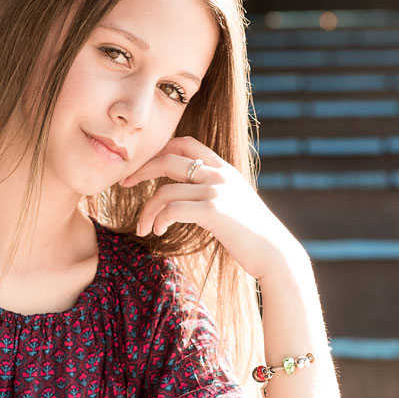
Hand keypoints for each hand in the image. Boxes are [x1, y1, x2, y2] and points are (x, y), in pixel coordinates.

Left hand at [121, 135, 302, 284]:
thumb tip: (191, 196)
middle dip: (141, 170)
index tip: (143, 166)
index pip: (186, 143)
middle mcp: (219, 174)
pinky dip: (159, 220)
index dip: (160, 149)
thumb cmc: (253, 235)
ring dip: (147, 210)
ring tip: (143, 228)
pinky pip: (172, 209)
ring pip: (165, 190)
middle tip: (123, 183)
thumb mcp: (235, 204)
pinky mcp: (213, 211)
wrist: (275, 253)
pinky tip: (158, 231)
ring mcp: (216, 190)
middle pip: (168, 158)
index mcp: (224, 168)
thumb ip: (214, 193)